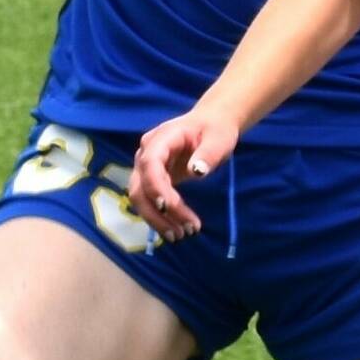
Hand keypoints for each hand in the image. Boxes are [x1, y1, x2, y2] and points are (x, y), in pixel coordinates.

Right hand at [130, 110, 238, 242]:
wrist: (210, 124)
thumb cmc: (215, 129)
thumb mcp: (219, 138)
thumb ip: (208, 153)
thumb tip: (197, 171)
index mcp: (161, 138)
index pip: (150, 163)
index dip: (156, 187)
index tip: (170, 207)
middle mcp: (146, 153)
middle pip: (140, 187)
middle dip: (157, 213)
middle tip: (183, 232)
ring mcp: (146, 168)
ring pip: (141, 198)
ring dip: (158, 220)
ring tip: (182, 235)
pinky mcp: (152, 180)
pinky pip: (150, 201)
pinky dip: (161, 217)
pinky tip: (178, 229)